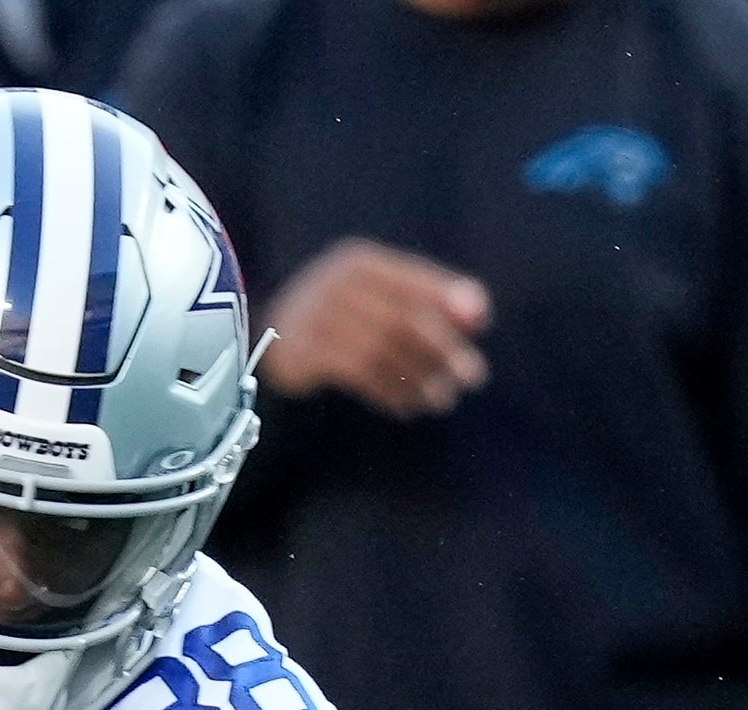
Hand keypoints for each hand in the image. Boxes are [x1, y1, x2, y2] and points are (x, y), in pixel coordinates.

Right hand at [257, 240, 489, 416]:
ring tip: (441, 399)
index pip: (413, 280)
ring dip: (418, 377)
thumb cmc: (338, 322)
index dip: (449, 298)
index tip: (482, 323)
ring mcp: (313, 319)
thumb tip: (478, 314)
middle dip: (442, 348)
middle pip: (400, 317)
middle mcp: (332, 285)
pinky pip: (356, 374)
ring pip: (380, 350)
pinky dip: (388, 391)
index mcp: (359, 264)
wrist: (265, 344)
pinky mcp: (299, 354)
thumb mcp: (378, 302)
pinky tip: (407, 406)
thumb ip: (425, 303)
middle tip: (472, 377)